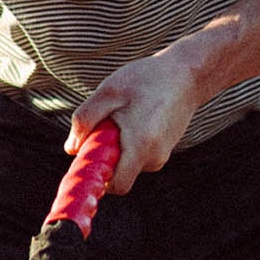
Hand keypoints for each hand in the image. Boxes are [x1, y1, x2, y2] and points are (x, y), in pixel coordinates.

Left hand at [67, 48, 206, 194]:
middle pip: (120, 173)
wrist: (187, 74)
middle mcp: (155, 157)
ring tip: (126, 113)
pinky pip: (139, 153)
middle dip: (107, 154)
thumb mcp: (108, 92)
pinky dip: (131, 140)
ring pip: (129, 161)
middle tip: (107, 123)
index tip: (89, 156)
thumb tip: (72, 149)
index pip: (117, 185)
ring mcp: (162, 154)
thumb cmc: (146, 79)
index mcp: (140, 146)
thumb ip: (85, 121)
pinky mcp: (165, 148)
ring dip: (119, 144)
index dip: (99, 177)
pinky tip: (138, 114)